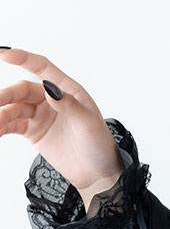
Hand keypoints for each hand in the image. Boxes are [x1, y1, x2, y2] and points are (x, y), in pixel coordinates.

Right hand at [0, 46, 124, 207]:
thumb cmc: (99, 145)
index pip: (43, 68)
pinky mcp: (33, 131)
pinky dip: (1, 127)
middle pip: (23, 90)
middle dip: (7, 95)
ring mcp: (40, 115)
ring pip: (14, 108)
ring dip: (1, 113)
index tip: (4, 55)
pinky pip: (12, 125)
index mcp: (68, 91)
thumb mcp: (89, 125)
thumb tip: (50, 90)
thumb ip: (70, 106)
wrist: (97, 173)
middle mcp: (52, 100)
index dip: (24, 59)